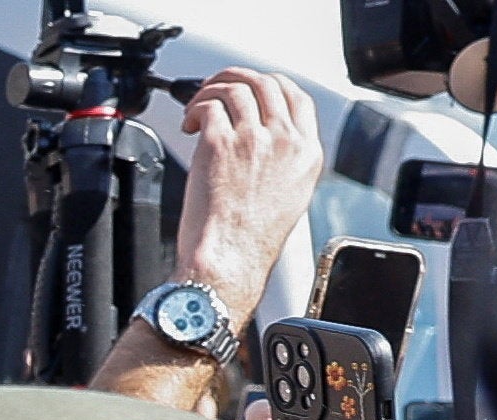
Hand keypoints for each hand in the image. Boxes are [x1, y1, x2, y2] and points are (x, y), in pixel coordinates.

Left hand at [169, 68, 318, 314]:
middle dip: (236, 78)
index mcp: (306, 153)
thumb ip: (284, 161)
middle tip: (216, 88)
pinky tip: (190, 123)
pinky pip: (209, 105)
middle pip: (265, 83)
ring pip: (235, 88)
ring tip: (197, 108)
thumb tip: (264, 138)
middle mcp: (284, 140)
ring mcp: (253, 138)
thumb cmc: (250, 242)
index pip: (296, 96)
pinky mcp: (220, 143)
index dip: (269, 84)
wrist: (229, 263)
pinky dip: (196, 107)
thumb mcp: (289, 196)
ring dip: (211, 90)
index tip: (250, 89)